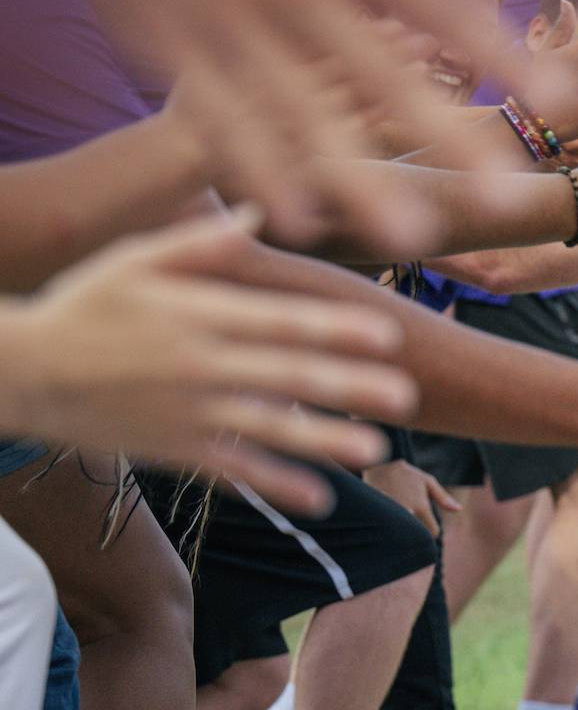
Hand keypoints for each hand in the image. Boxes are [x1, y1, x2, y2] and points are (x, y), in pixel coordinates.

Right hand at [1, 210, 416, 514]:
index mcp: (197, 314)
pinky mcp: (172, 450)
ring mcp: (186, 412)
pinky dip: (275, 486)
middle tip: (406, 394)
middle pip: (285, 376)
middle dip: (348, 386)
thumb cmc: (83, 304)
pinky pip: (231, 471)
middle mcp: (198, 365)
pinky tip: (320, 498)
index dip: (334, 328)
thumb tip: (259, 211)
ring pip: (267, 429)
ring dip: (324, 440)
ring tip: (376, 448)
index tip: (384, 334)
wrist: (20, 370)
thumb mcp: (134, 259)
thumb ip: (202, 242)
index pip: (278, 321)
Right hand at [361, 459, 460, 537]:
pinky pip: (389, 528)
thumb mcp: (427, 482)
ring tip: (403, 518)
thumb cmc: (406, 474)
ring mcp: (392, 516)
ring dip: (406, 529)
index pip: (432, 532)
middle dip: (419, 532)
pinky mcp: (379, 516)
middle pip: (418, 535)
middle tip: (415, 521)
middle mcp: (407, 514)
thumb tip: (459, 510)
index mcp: (421, 507)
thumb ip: (443, 498)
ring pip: (404, 533)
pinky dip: (392, 526)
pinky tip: (390, 518)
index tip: (429, 526)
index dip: (432, 531)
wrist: (377, 465)